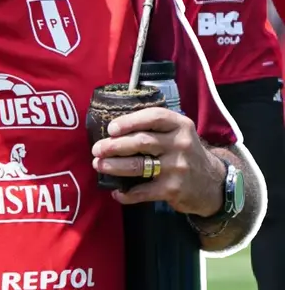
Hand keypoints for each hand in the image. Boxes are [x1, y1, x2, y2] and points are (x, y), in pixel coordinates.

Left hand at [92, 107, 225, 216]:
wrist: (213, 184)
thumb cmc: (184, 153)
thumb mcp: (178, 134)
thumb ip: (154, 128)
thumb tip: (113, 131)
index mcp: (180, 125)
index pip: (153, 117)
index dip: (129, 121)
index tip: (111, 129)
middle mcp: (180, 144)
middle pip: (141, 142)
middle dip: (113, 146)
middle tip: (97, 150)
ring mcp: (178, 167)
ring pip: (138, 165)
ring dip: (114, 166)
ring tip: (99, 165)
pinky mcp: (173, 189)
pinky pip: (143, 191)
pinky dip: (127, 193)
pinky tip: (117, 193)